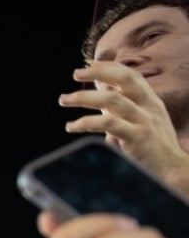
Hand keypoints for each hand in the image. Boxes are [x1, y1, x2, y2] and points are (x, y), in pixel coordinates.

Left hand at [61, 62, 188, 197]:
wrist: (173, 171)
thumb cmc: (153, 150)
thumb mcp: (142, 124)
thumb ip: (122, 110)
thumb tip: (101, 93)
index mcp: (151, 102)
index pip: (131, 76)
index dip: (109, 67)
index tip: (89, 66)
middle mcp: (149, 107)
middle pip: (124, 79)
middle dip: (98, 72)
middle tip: (75, 74)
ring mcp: (144, 121)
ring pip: (111, 99)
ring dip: (83, 97)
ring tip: (64, 99)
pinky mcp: (137, 137)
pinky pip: (108, 124)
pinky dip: (86, 122)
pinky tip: (72, 126)